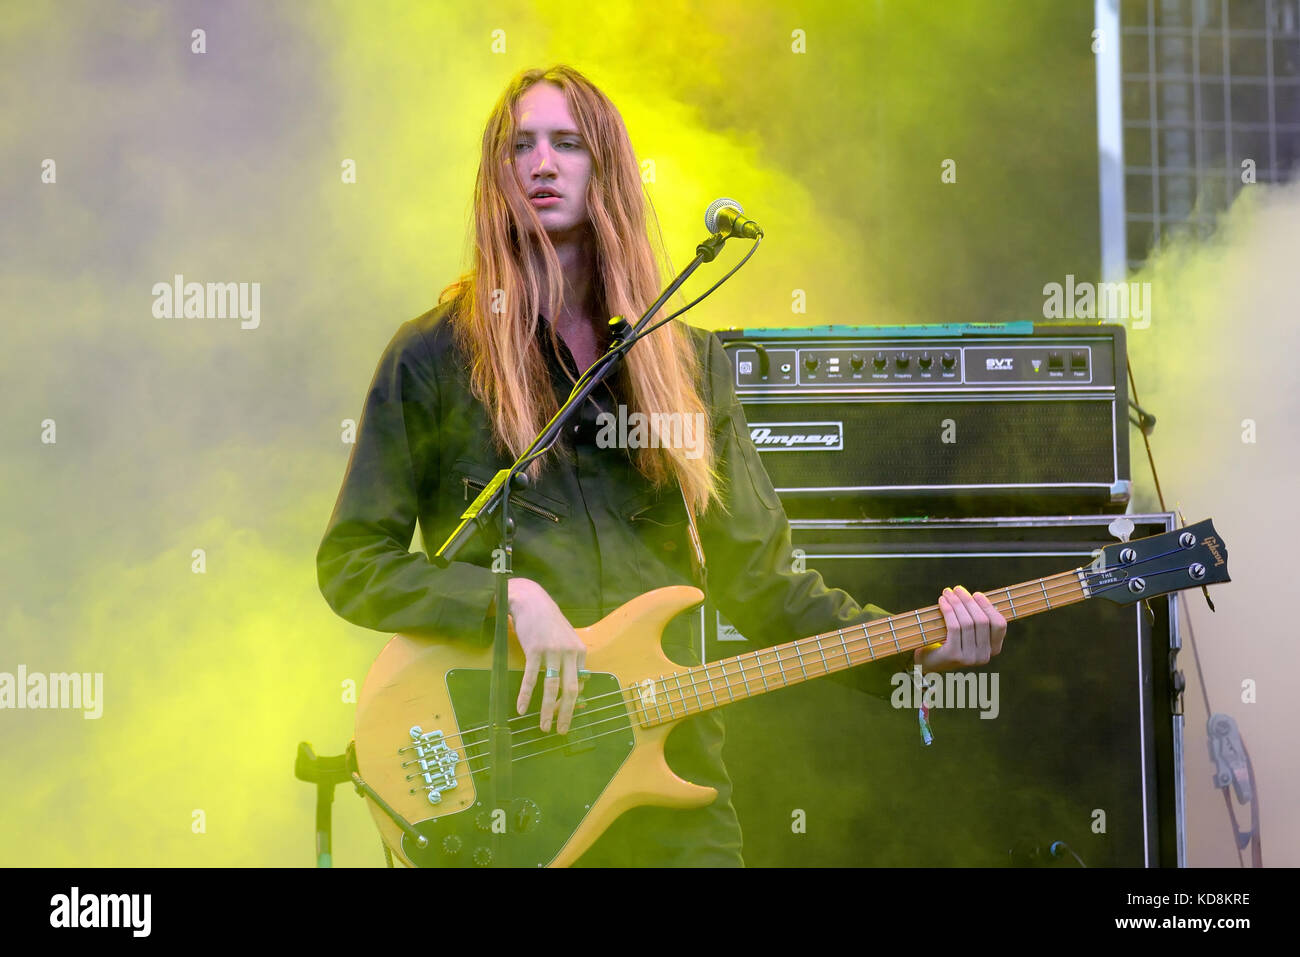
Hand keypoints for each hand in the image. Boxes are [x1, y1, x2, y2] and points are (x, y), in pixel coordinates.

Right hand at [507, 578, 586, 733]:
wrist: (531, 601)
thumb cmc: (548, 622)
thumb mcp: (566, 638)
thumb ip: (571, 659)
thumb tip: (574, 685)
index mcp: (580, 651)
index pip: (580, 682)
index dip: (573, 701)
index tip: (565, 714)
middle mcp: (569, 652)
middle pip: (571, 689)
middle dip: (567, 713)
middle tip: (562, 730)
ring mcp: (552, 651)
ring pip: (552, 687)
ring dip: (548, 710)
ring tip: (544, 727)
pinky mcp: (535, 650)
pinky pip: (530, 678)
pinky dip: (525, 695)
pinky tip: (520, 709)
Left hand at [916, 585, 1007, 672]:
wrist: (929, 662)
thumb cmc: (950, 641)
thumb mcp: (967, 632)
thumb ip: (976, 618)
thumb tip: (976, 595)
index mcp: (993, 649)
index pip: (1000, 624)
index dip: (988, 607)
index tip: (976, 593)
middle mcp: (985, 656)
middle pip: (982, 621)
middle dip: (969, 601)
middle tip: (957, 589)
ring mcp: (970, 658)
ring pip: (967, 623)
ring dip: (956, 603)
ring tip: (947, 592)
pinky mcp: (954, 655)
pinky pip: (954, 627)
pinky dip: (948, 611)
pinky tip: (942, 601)